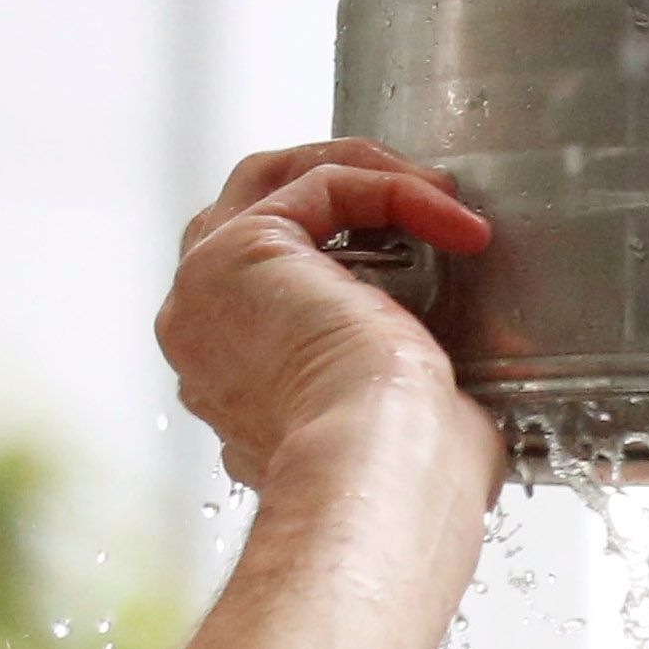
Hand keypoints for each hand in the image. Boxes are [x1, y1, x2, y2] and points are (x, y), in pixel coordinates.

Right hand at [157, 141, 494, 495]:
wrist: (381, 473)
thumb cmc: (405, 471)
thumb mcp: (389, 418)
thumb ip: (386, 381)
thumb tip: (437, 379)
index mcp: (230, 385)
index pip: (266, 289)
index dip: (346, 257)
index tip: (427, 260)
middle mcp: (201, 335)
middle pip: (251, 219)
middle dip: (341, 196)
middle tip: (423, 203)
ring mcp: (206, 289)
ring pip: (270, 184)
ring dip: (361, 175)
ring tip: (439, 193)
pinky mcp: (241, 250)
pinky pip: (320, 185)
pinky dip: (392, 189)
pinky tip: (448, 214)